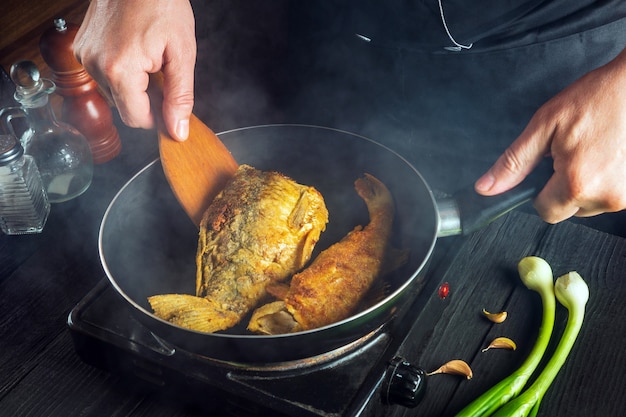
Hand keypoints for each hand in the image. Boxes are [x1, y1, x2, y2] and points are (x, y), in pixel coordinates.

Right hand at [74, 0, 195, 140]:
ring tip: (149, 59)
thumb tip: (178, 131)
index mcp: (120, 71)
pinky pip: (104, 76)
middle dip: (147, 99)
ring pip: (115, 94)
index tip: (171, 105)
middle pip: (125, 108)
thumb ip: (180, 97)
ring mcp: (85, 56)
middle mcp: (96, 66)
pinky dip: (122, 73)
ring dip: (134, 86)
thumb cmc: (162, 4)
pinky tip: (135, 52)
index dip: (158, 117)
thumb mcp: (182, 53)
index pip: (137, 119)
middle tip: (163, 73)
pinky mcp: (81, 48)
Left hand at [475, 48, 625, 222]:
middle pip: (567, 210)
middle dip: (562, 187)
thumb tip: (486, 188)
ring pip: (588, 204)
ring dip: (584, 184)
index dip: (539, 191)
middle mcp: (606, 195)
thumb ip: (514, 162)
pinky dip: (603, 180)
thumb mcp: (544, 126)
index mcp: (578, 183)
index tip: (548, 168)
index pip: (544, 212)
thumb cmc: (595, 99)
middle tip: (572, 154)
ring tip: (592, 152)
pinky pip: (608, 196)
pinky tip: (606, 156)